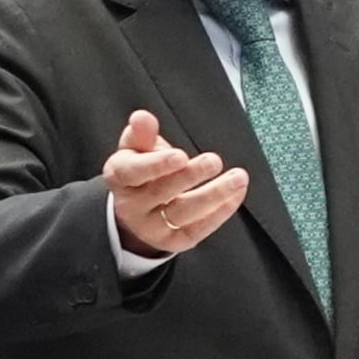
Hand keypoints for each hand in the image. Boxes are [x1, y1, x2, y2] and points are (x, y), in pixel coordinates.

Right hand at [103, 108, 247, 257]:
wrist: (138, 211)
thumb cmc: (141, 170)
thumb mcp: (136, 148)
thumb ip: (142, 133)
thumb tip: (142, 117)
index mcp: (119, 177)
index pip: (133, 172)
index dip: (157, 165)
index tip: (181, 155)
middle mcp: (132, 206)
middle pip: (162, 192)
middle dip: (190, 176)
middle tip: (214, 160)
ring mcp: (152, 227)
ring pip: (183, 213)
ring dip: (214, 194)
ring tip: (238, 177)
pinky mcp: (173, 241)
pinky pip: (199, 228)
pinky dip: (221, 211)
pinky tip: (237, 193)